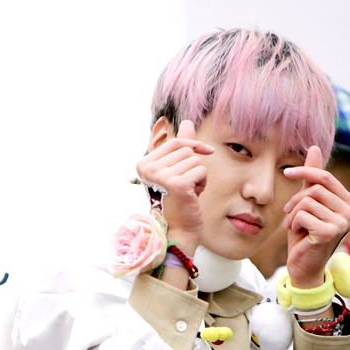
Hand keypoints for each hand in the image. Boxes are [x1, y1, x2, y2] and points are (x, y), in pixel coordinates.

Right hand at [136, 120, 213, 254]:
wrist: (179, 228)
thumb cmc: (178, 199)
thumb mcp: (177, 169)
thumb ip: (181, 146)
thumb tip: (188, 121)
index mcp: (144, 164)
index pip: (175, 142)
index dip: (193, 145)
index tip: (206, 151)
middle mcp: (149, 169)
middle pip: (186, 150)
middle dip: (194, 166)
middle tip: (186, 185)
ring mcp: (161, 176)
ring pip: (195, 160)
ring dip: (198, 176)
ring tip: (188, 191)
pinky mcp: (177, 184)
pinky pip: (201, 170)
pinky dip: (202, 183)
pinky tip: (193, 195)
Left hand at [282, 146, 349, 287]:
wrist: (303, 265)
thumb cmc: (306, 234)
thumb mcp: (308, 203)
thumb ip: (312, 179)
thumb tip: (315, 147)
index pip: (325, 177)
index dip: (305, 171)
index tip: (286, 172)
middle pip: (314, 189)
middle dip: (296, 200)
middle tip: (291, 215)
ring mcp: (343, 223)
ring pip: (306, 201)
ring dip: (293, 214)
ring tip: (295, 226)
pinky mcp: (329, 232)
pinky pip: (302, 214)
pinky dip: (294, 223)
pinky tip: (299, 234)